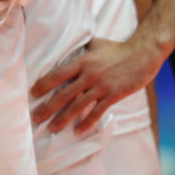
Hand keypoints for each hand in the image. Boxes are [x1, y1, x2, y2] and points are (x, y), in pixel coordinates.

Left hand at [29, 37, 157, 133]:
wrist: (142, 54)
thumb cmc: (117, 48)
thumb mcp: (95, 43)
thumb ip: (80, 48)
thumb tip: (65, 45)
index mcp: (82, 61)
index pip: (57, 74)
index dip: (44, 84)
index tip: (32, 93)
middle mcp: (89, 75)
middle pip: (64, 94)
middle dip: (48, 107)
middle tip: (35, 117)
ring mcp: (101, 86)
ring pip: (78, 105)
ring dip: (63, 118)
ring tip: (52, 128)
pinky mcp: (114, 95)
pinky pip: (98, 112)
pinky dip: (87, 122)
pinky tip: (78, 131)